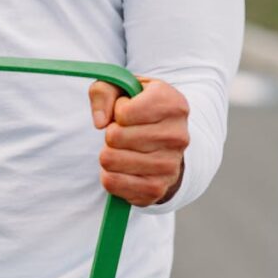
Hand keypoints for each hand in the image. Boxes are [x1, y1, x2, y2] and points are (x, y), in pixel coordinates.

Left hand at [89, 77, 188, 206]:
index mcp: (173, 104)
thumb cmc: (138, 109)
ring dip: (109, 153)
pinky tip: (123, 166)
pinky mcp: (156, 189)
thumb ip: (103, 91)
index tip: (128, 112)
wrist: (164, 141)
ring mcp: (169, 165)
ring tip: (124, 148)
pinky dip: (108, 174)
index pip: (123, 112)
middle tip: (124, 133)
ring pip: (110, 160)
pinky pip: (112, 182)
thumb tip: (100, 122)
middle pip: (115, 136)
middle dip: (111, 133)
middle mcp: (177, 136)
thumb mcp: (122, 88)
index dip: (117, 111)